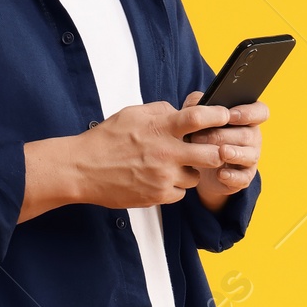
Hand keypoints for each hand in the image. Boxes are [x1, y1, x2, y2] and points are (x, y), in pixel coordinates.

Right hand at [20, 97, 251, 221]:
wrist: (82, 170)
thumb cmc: (105, 140)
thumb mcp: (132, 113)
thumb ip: (160, 110)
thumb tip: (180, 110)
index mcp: (161, 129)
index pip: (199, 118)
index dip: (218, 116)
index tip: (225, 116)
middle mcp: (166, 153)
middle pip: (212, 155)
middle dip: (216, 151)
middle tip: (211, 149)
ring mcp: (163, 177)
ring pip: (195, 177)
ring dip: (190, 171)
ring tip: (173, 165)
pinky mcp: (157, 196)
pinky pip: (180, 193)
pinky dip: (175, 187)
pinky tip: (160, 179)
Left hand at [180, 88, 266, 212]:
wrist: (199, 165)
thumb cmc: (202, 133)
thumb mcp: (198, 117)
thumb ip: (197, 104)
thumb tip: (196, 102)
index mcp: (247, 118)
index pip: (260, 111)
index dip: (249, 112)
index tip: (230, 115)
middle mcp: (252, 137)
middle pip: (247, 134)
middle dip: (223, 135)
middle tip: (198, 137)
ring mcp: (250, 157)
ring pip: (249, 155)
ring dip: (234, 154)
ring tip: (221, 152)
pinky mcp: (244, 177)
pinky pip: (243, 178)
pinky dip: (232, 176)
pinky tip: (221, 174)